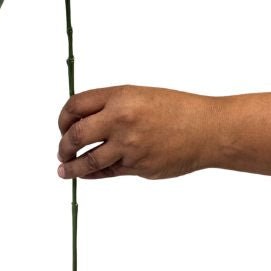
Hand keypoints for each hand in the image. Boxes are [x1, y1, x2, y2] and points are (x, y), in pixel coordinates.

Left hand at [56, 84, 217, 179]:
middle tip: (61, 151)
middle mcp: (121, 119)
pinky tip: (87, 174)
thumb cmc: (177, 110)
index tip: (62, 126)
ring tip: (64, 170)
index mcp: (120, 96)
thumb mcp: (141, 96)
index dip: (63, 118)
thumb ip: (112, 107)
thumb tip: (82, 121)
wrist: (208, 130)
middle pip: (75, 134)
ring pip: (87, 160)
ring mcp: (128, 145)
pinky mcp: (137, 166)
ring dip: (71, 167)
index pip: (76, 106)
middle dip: (63, 145)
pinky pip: (107, 171)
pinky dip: (93, 174)